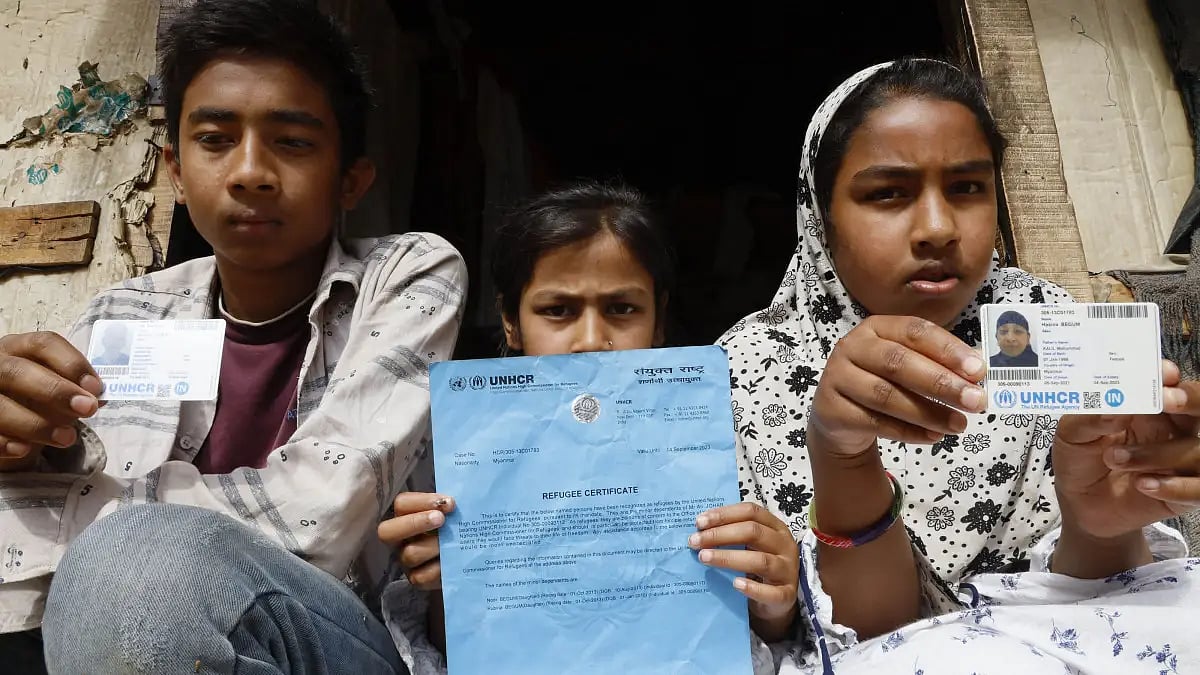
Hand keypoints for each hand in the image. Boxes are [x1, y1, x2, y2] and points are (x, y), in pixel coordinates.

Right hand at [0, 331, 101, 459]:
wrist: (6, 416)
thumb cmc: (36, 392)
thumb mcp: (56, 383)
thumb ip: (76, 387)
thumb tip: (99, 398)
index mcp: (19, 348)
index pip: (43, 344)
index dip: (72, 363)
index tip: (96, 387)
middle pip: (17, 372)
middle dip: (55, 391)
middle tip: (87, 409)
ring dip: (35, 424)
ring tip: (67, 438)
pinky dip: (4, 442)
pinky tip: (24, 449)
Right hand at [377, 492, 453, 589]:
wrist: (469, 555)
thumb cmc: (457, 527)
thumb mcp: (454, 512)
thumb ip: (450, 504)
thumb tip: (454, 500)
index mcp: (406, 516)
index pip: (402, 504)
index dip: (423, 501)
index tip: (450, 503)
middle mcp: (400, 538)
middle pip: (387, 531)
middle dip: (416, 522)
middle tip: (441, 519)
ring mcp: (406, 560)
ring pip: (410, 553)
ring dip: (433, 545)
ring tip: (453, 542)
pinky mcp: (417, 579)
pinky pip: (422, 576)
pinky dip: (439, 568)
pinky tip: (453, 560)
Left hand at [689, 502, 798, 640]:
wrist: (777, 600)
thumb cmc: (758, 568)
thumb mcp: (750, 546)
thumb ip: (731, 536)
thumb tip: (698, 532)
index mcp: (775, 527)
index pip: (751, 512)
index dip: (724, 514)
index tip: (699, 522)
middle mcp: (784, 545)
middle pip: (753, 532)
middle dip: (720, 535)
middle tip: (695, 541)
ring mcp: (788, 570)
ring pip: (760, 560)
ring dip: (729, 558)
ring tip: (704, 558)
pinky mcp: (787, 594)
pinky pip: (771, 592)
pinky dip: (753, 588)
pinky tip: (735, 584)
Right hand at [809, 316, 986, 457]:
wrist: (839, 416)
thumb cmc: (883, 383)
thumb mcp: (909, 367)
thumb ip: (939, 365)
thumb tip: (979, 374)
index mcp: (876, 327)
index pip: (914, 331)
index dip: (948, 350)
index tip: (979, 371)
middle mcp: (852, 346)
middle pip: (898, 362)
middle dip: (941, 383)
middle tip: (975, 401)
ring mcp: (837, 377)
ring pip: (885, 395)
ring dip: (928, 412)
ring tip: (959, 426)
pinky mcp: (831, 409)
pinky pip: (874, 422)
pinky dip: (908, 432)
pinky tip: (932, 437)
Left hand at [1054, 360, 1199, 539]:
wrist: (1079, 504)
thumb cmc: (1079, 460)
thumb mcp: (1071, 434)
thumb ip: (1090, 417)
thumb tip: (1115, 407)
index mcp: (1146, 407)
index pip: (1170, 384)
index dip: (1170, 377)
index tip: (1163, 374)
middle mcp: (1170, 428)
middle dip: (1191, 400)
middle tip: (1167, 401)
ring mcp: (1180, 460)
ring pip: (1195, 448)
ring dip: (1156, 453)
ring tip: (1113, 458)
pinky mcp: (1184, 492)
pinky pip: (1198, 488)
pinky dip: (1175, 486)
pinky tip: (1143, 485)